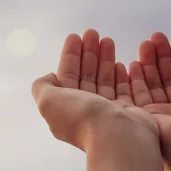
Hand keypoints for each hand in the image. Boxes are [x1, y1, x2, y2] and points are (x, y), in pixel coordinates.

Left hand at [32, 29, 157, 151]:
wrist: (118, 137)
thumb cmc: (83, 117)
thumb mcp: (49, 101)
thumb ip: (43, 87)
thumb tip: (49, 78)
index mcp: (65, 108)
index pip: (66, 76)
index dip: (69, 56)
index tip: (75, 36)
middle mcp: (84, 111)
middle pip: (85, 75)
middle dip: (87, 53)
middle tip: (93, 33)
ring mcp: (106, 112)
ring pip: (103, 80)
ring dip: (104, 59)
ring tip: (107, 39)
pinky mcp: (127, 112)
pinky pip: (122, 89)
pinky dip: (120, 75)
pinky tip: (121, 62)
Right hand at [128, 32, 170, 153]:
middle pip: (170, 78)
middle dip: (163, 56)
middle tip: (155, 36)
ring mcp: (162, 115)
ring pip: (154, 84)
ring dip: (149, 62)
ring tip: (146, 42)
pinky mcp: (145, 118)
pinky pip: (138, 94)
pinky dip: (136, 78)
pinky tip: (133, 62)